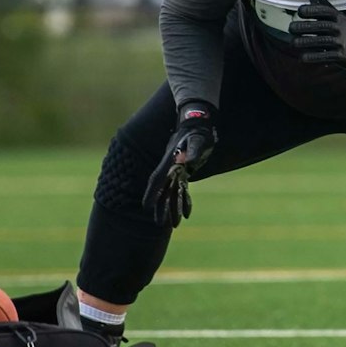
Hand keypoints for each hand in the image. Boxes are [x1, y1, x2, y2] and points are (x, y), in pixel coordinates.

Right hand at [144, 100, 214, 227]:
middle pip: (163, 190)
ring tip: (173, 225)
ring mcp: (177, 170)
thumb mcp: (198, 139)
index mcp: (170, 161)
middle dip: (161, 207)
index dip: (152, 193)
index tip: (146, 207)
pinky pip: (182, 189)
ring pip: (171, 192)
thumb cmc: (199, 130)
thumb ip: (193, 149)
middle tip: (160, 224)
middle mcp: (171, 168)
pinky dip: (183, 201)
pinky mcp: (185, 171)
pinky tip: (186, 213)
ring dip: (172, 208)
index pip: (157, 179)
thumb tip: (187, 161)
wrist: (199, 121)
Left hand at [289, 0, 345, 72]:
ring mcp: (343, 42)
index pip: (326, 11)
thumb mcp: (338, 15)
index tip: (300, 12)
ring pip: (322, 42)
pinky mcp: (343, 57)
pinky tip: (303, 57)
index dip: (312, 10)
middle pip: (322, 26)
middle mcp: (341, 28)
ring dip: (306, 42)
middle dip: (305, 27)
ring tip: (294, 43)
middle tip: (292, 28)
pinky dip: (314, 57)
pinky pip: (327, 56)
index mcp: (340, 17)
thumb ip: (322, 4)